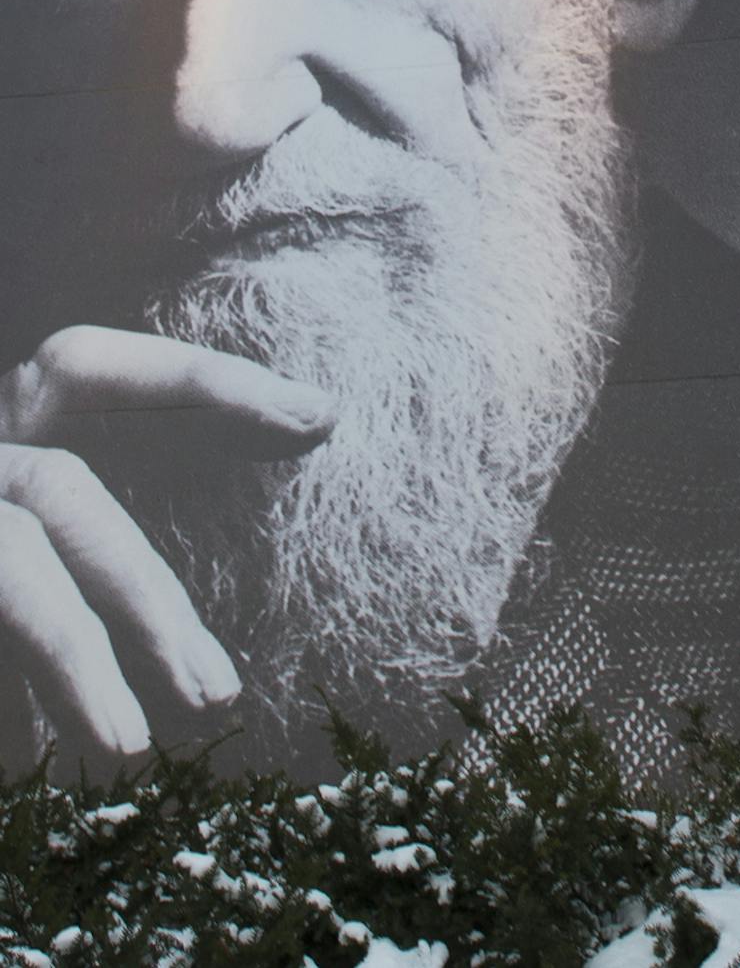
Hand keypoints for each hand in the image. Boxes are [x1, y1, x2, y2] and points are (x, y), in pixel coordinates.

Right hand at [0, 326, 332, 761]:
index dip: (203, 381)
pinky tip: (21, 763)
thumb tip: (226, 560)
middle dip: (146, 595)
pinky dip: (13, 684)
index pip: (98, 364)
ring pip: (12, 563)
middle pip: (63, 492)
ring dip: (75, 659)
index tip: (321, 417)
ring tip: (131, 748)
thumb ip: (68, 552)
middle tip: (220, 696)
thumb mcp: (16, 530)